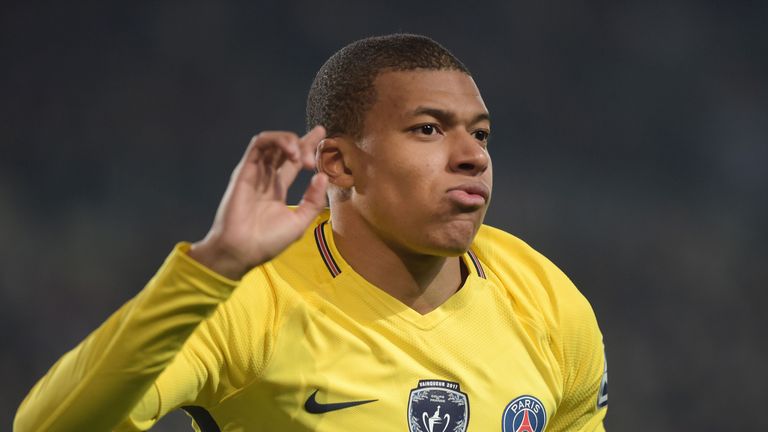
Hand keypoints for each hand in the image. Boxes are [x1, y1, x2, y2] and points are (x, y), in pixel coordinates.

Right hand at [189, 126, 328, 279]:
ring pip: (272, 142)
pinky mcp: (244, 170)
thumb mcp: (299, 222)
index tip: (322, 136)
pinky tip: (290, 152)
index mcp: (278, 190)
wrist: (242, 249)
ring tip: (301, 155)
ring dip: (290, 141)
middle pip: (285, 149)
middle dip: (303, 142)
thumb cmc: (268, 241)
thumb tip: (322, 177)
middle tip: (315, 153)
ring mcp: (255, 173)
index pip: (294, 162)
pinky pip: (258, 144)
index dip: (308, 147)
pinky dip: (276, 140)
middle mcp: (266, 179)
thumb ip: (313, 200)